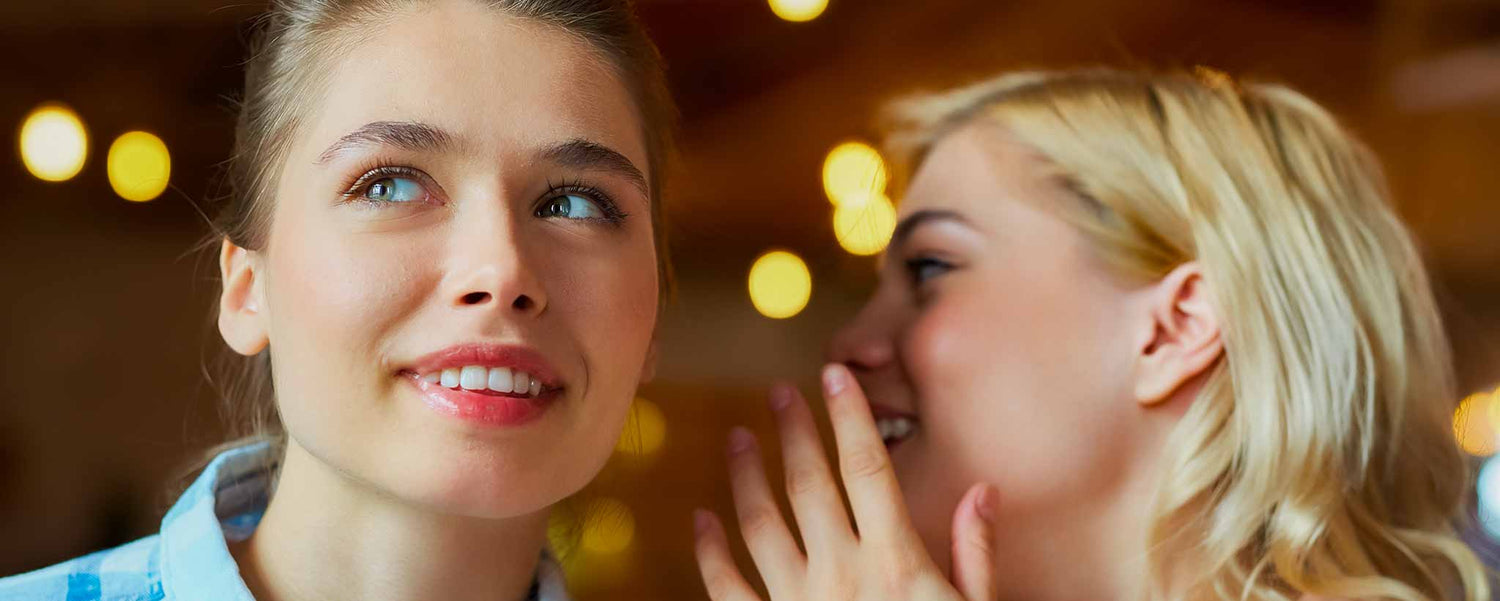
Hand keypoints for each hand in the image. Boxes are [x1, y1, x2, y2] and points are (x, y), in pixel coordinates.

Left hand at [693, 363, 999, 600]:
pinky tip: (700, 520)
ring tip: (738, 439)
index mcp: (894, 562)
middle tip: (778, 393)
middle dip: (792, 431)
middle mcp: (840, 573)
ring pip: (760, 524)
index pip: (866, 469)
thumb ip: (976, 555)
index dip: (847, 417)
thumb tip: (982, 492)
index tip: (832, 375)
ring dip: (746, 478)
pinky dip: (710, 552)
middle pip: (808, 484)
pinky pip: (728, 588)